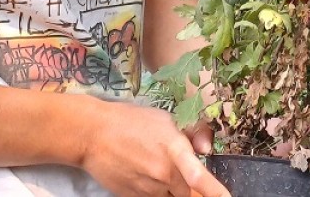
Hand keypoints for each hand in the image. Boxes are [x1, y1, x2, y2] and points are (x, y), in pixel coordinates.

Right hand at [75, 100, 229, 196]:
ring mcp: (148, 190)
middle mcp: (163, 175)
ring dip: (171, 188)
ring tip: (155, 166)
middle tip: (177, 169)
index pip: (199, 177)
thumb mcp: (166, 120)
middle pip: (188, 194)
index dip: (215, 191)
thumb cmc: (132, 122)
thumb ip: (190, 135)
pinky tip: (143, 172)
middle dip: (191, 188)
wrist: (94, 134)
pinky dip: (155, 191)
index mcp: (174, 150)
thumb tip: (205, 149)